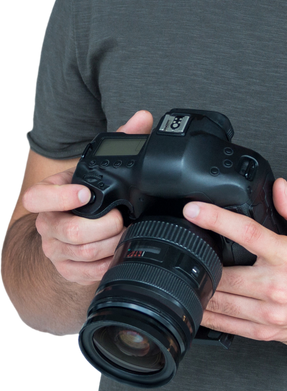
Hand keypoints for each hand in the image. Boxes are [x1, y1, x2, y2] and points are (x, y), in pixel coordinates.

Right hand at [23, 110, 153, 284]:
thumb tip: (144, 118)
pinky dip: (107, 262)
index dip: (60, 196)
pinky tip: (118, 251)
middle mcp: (47, 223)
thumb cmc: (90, 192)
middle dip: (103, 226)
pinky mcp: (66, 269)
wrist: (79, 227)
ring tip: (126, 232)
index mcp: (49, 195)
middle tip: (122, 218)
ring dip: (110, 244)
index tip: (85, 193)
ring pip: (82, 253)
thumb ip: (121, 140)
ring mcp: (55, 249)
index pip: (37, 197)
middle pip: (69, 231)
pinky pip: (87, 273)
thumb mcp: (101, 166)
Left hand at [183, 180, 286, 349]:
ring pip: (221, 302)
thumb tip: (279, 187)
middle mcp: (276, 286)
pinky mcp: (266, 331)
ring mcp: (269, 312)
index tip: (193, 210)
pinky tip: (200, 305)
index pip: (246, 233)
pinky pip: (228, 326)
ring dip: (200, 290)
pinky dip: (210, 316)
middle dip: (201, 263)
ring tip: (185, 277)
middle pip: (224, 274)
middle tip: (184, 250)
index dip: (216, 219)